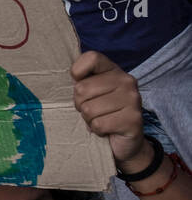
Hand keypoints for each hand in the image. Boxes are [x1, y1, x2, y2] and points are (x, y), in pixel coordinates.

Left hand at [70, 51, 147, 168]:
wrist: (124, 142)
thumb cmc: (101, 113)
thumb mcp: (89, 93)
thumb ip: (80, 80)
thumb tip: (66, 75)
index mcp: (113, 70)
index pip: (91, 57)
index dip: (77, 72)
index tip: (79, 84)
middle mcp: (126, 81)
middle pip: (82, 89)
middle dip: (80, 104)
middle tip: (92, 111)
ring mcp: (133, 100)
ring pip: (89, 109)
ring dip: (89, 119)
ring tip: (101, 119)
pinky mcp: (133, 120)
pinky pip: (98, 124)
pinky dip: (97, 130)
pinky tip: (107, 129)